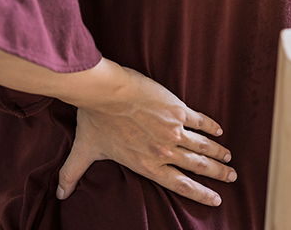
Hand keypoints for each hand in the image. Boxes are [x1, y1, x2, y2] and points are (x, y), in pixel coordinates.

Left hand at [56, 67, 235, 206]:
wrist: (106, 92)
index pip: (180, 184)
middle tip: (231, 177)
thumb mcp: (84, 150)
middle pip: (198, 166)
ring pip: (203, 146)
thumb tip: (59, 194)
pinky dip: (211, 126)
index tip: (216, 199)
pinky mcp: (178, 110)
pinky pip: (200, 121)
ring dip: (218, 153)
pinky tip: (219, 130)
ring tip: (229, 158)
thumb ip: (72, 174)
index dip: (200, 193)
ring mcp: (174, 130)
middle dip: (217, 174)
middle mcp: (165, 151)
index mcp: (147, 164)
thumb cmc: (94, 120)